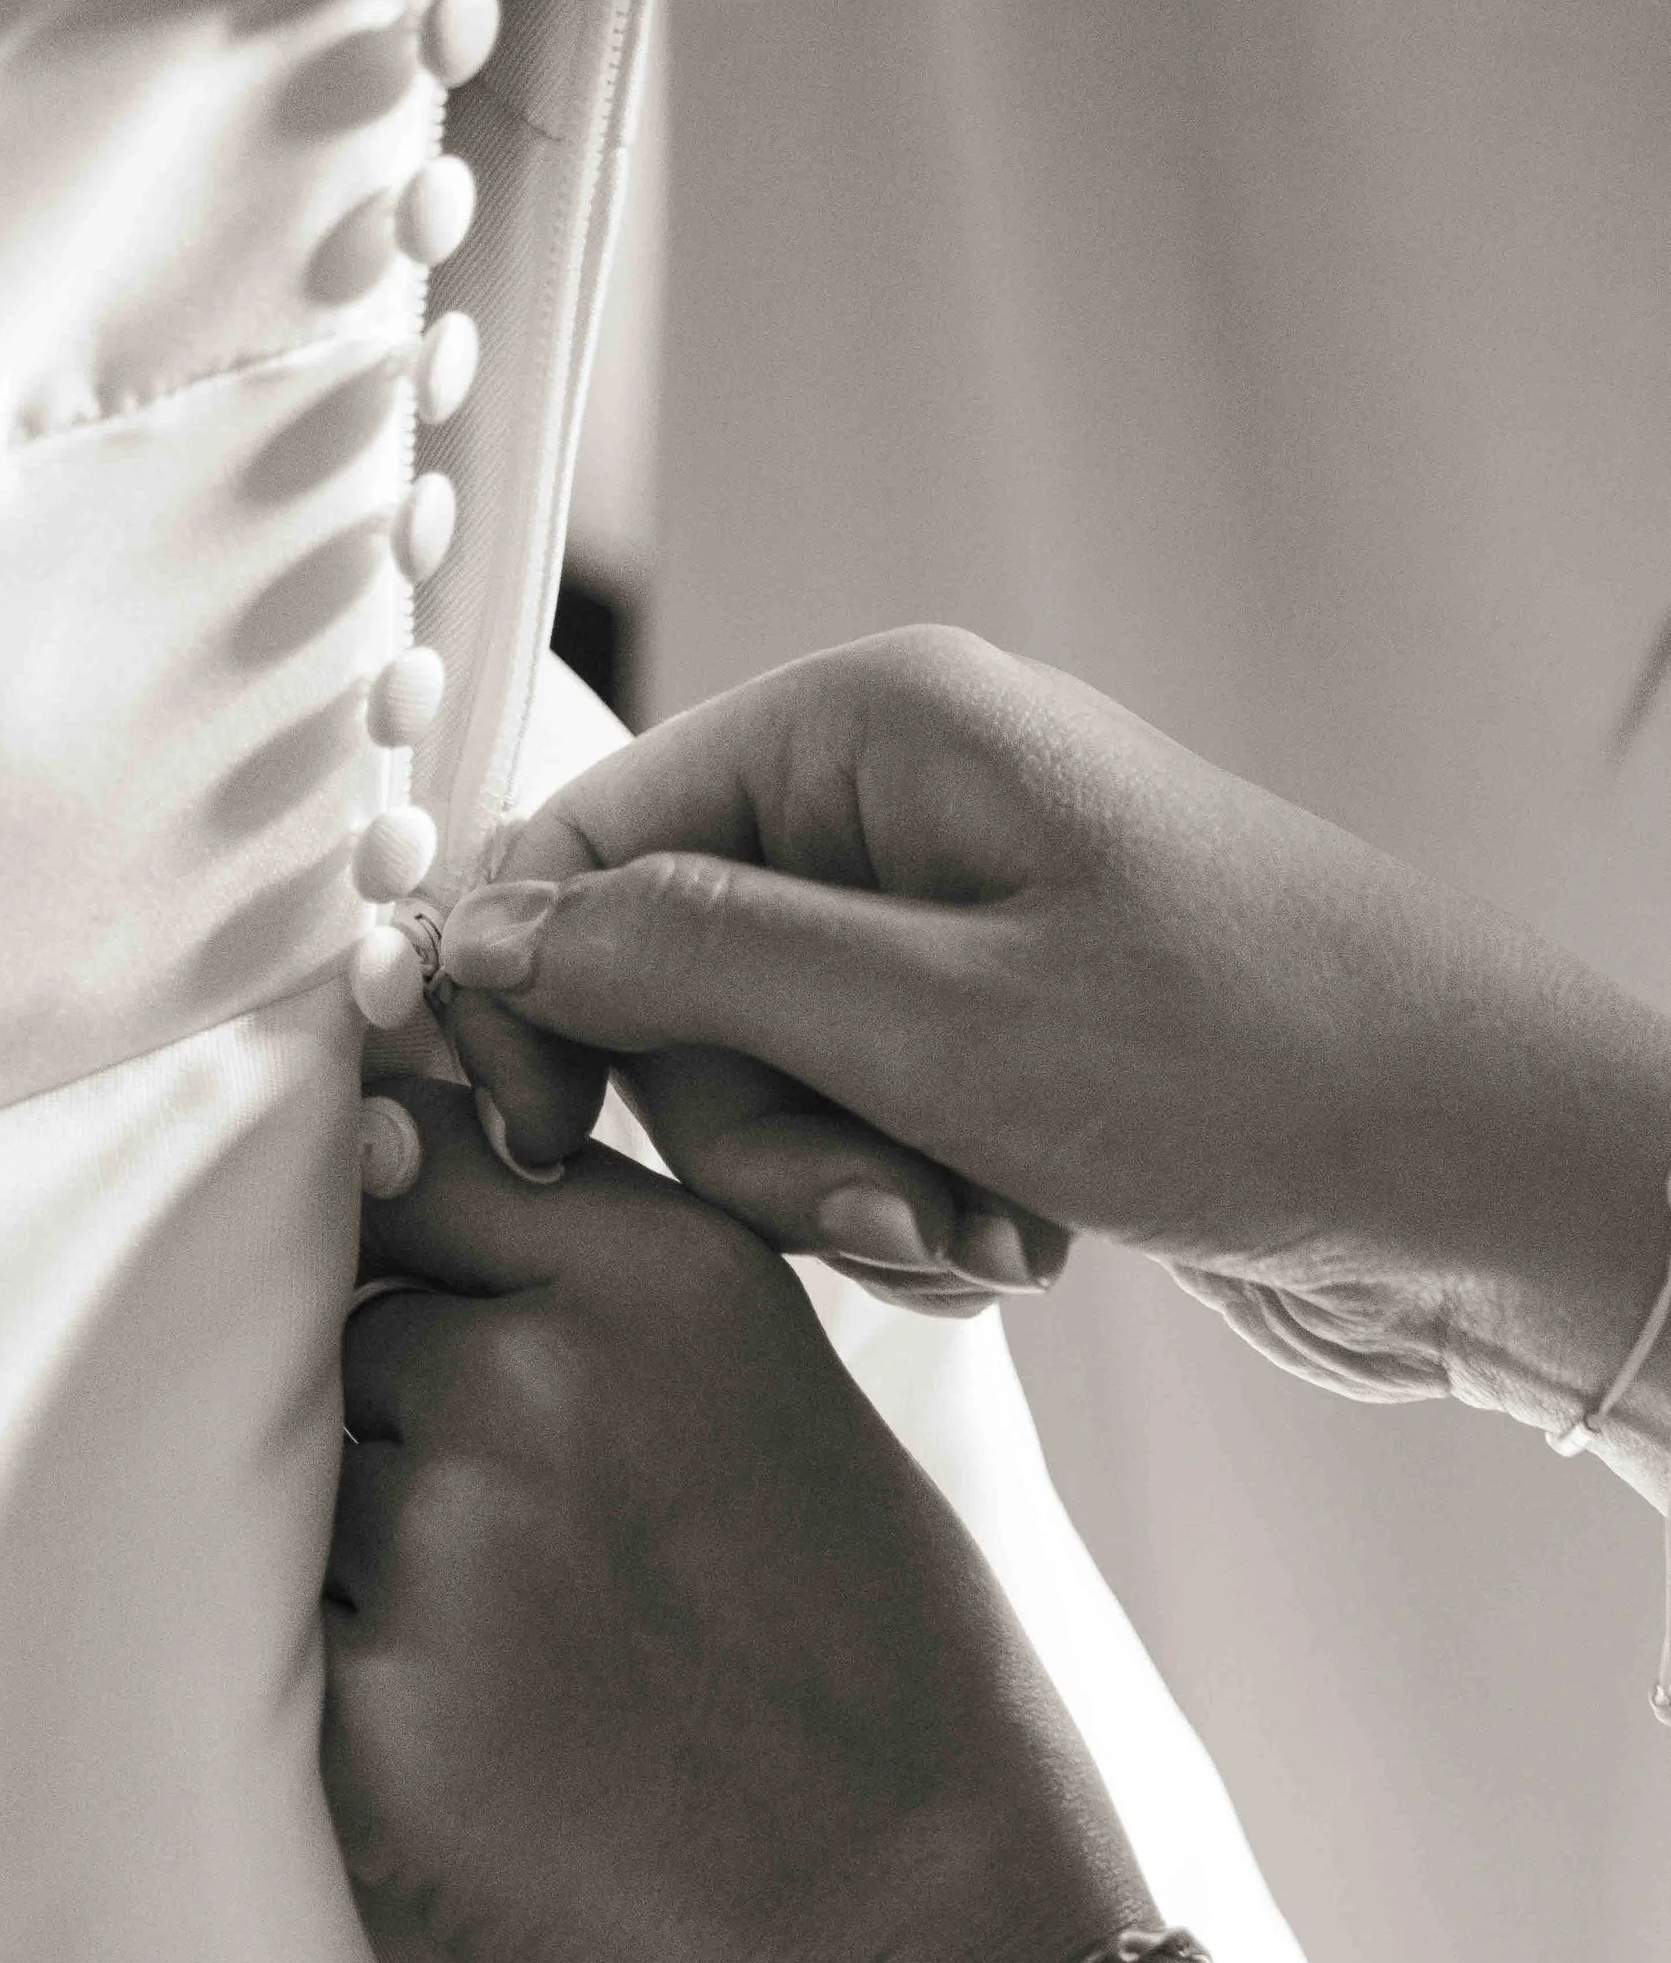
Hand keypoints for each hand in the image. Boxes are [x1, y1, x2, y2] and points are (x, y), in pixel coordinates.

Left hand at [326, 1079, 1146, 1962]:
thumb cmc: (896, 1697)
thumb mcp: (790, 1415)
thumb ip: (612, 1308)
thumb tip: (381, 1166)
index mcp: (668, 1273)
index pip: (415, 1161)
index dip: (399, 1240)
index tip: (412, 1302)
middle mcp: (540, 1373)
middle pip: (344, 1330)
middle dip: (392, 1424)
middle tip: (514, 1558)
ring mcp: (444, 1542)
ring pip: (297, 1487)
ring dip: (360, 1559)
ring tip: (511, 1667)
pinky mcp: (372, 1715)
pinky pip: (277, 1642)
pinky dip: (338, 1689)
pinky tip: (464, 1756)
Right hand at [435, 629, 1670, 1474]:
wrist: (1486, 1179)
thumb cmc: (1256, 1061)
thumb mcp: (931, 1019)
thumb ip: (682, 961)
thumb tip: (475, 928)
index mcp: (869, 728)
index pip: (583, 837)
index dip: (533, 996)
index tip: (544, 1143)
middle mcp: (896, 805)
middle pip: (665, 985)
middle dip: (755, 1133)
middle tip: (887, 1200)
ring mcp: (945, 925)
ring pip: (756, 1086)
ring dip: (845, 1192)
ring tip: (988, 1227)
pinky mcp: (988, 1039)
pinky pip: (852, 1135)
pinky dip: (913, 1208)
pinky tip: (1025, 1235)